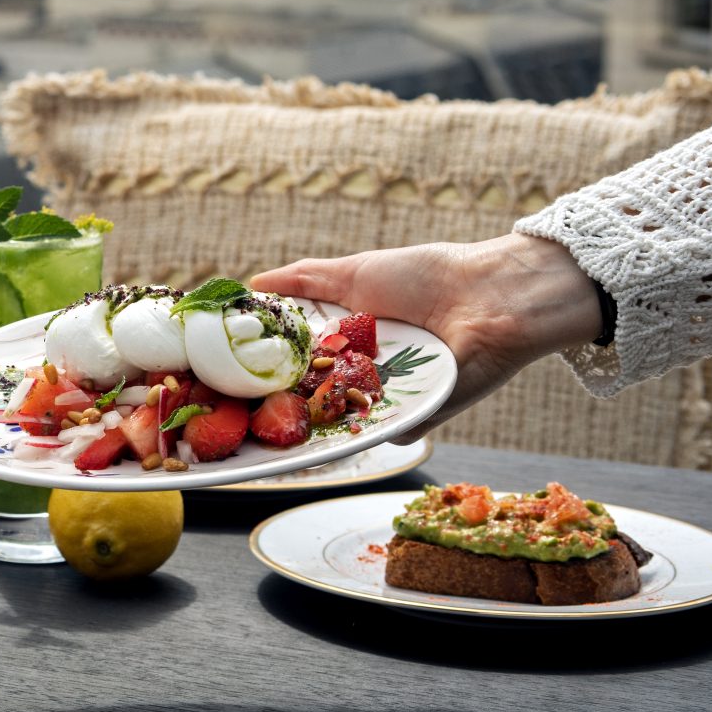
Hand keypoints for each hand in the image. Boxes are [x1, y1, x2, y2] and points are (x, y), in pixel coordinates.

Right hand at [249, 234, 602, 432]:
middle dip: (272, 406)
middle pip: (309, 395)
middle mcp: (363, 371)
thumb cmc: (428, 276)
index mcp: (349, 337)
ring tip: (258, 434)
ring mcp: (387, 397)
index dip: (262, 367)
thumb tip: (253, 282)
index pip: (296, 358)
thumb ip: (306, 279)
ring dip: (303, 426)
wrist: (490, 298)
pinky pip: (377, 435)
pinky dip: (352, 438)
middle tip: (227, 412)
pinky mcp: (415, 418)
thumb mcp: (356, 272)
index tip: (220, 375)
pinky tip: (315, 438)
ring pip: (336, 420)